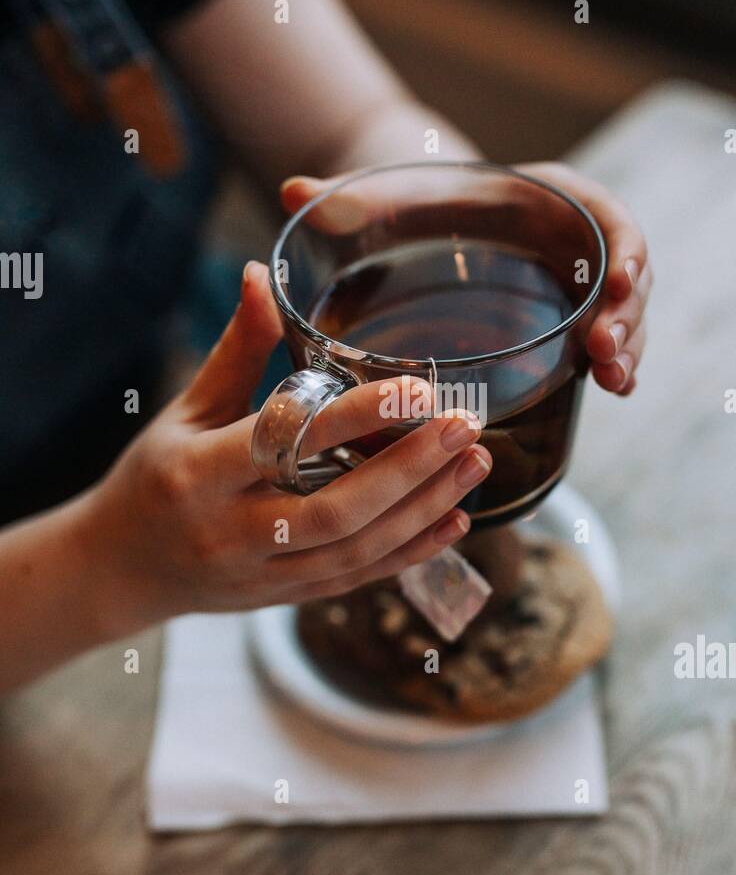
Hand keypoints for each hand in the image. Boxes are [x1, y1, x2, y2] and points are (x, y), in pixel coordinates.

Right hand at [81, 262, 490, 631]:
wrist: (121, 569)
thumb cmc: (155, 476)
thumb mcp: (185, 410)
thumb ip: (236, 350)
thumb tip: (262, 274)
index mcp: (200, 474)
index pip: (288, 442)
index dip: (357, 417)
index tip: (419, 387)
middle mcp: (231, 532)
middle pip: (336, 509)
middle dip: (411, 470)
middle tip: (465, 427)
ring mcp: (260, 575)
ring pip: (356, 550)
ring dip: (423, 509)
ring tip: (473, 464)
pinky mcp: (283, 600)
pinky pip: (357, 579)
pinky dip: (410, 552)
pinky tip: (455, 520)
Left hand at [281, 161, 650, 396]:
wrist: (429, 226)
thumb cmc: (412, 209)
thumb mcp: (386, 202)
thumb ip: (346, 199)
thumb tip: (292, 190)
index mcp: (546, 198)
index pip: (607, 215)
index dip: (624, 247)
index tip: (618, 279)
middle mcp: (573, 239)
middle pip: (626, 273)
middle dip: (627, 313)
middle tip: (605, 351)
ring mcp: (579, 284)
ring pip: (624, 314)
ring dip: (627, 346)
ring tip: (613, 381)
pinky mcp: (572, 321)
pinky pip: (606, 343)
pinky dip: (613, 364)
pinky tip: (609, 391)